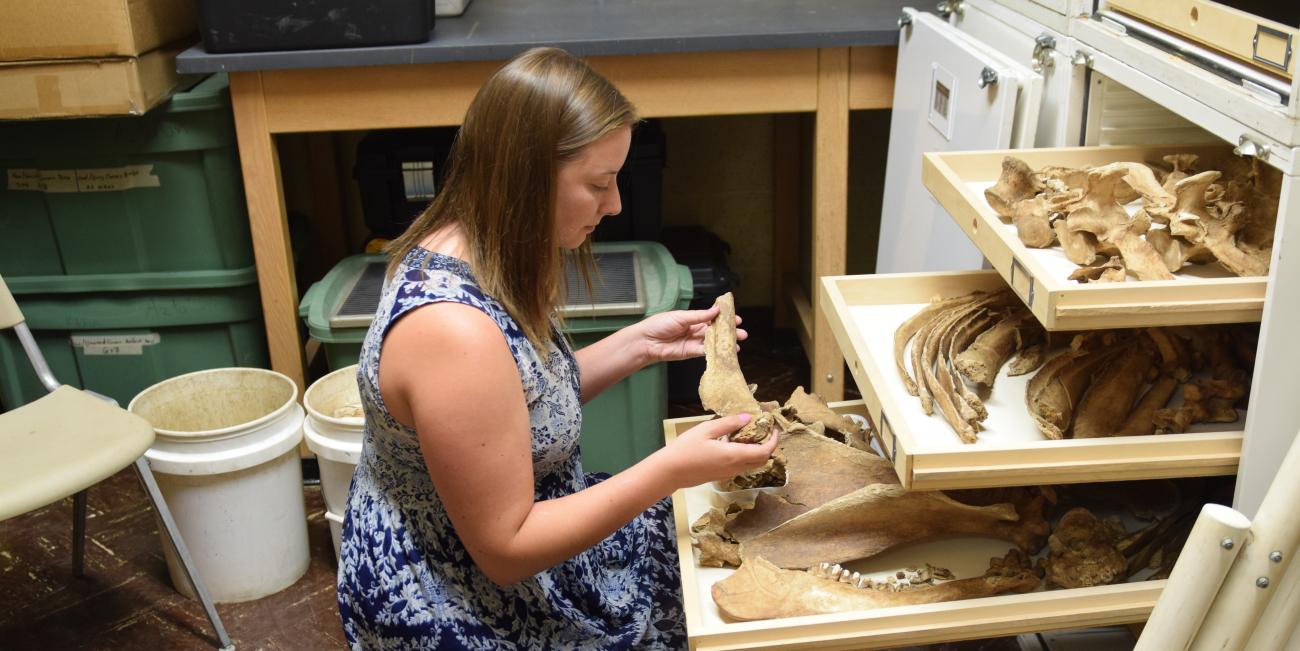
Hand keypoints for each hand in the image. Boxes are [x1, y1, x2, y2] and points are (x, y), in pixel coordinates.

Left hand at [634, 304, 746, 363]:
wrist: (646, 341)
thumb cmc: (659, 325)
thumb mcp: (681, 316)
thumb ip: (699, 316)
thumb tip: (716, 310)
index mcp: (692, 318)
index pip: (712, 317)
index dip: (724, 318)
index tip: (737, 318)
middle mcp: (694, 330)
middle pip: (715, 331)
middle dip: (729, 332)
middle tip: (742, 333)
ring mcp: (693, 342)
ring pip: (713, 342)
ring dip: (725, 343)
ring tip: (737, 344)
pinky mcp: (690, 353)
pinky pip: (705, 351)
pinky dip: (715, 351)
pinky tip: (725, 351)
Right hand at [655, 413, 779, 489]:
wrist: (670, 472)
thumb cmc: (686, 449)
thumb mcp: (706, 430)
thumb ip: (729, 424)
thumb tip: (748, 417)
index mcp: (734, 455)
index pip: (764, 452)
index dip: (773, 441)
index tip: (774, 428)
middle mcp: (735, 467)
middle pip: (761, 460)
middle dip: (768, 446)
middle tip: (764, 430)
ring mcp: (728, 474)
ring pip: (752, 464)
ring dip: (756, 451)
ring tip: (748, 434)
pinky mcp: (721, 476)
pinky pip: (741, 466)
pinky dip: (745, 455)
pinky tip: (733, 443)